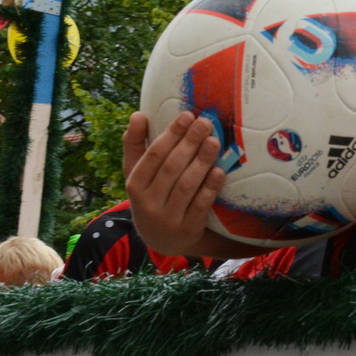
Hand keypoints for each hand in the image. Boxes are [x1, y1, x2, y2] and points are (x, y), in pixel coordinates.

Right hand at [123, 111, 223, 256]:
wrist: (164, 241)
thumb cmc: (153, 195)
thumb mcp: (138, 174)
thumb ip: (136, 144)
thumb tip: (138, 114)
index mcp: (135, 185)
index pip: (153, 156)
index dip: (171, 135)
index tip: (187, 115)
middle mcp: (148, 203)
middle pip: (171, 168)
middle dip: (189, 143)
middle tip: (205, 123)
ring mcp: (168, 219)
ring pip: (186, 186)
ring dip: (201, 162)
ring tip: (214, 142)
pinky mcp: (187, 230)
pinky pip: (200, 206)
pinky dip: (209, 188)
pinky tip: (220, 171)